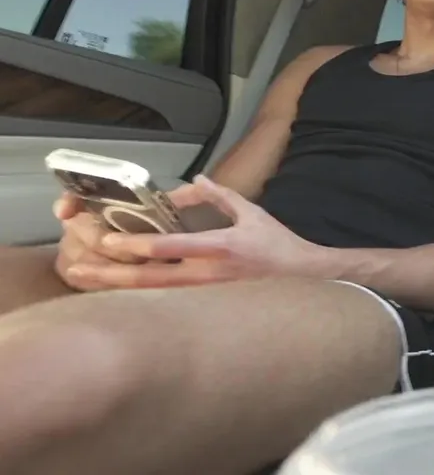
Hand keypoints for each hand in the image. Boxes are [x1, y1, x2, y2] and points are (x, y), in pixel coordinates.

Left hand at [65, 176, 326, 288]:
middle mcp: (207, 276)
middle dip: (111, 275)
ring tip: (83, 282)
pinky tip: (110, 295)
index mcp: (221, 248)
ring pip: (150, 296)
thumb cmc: (277, 246)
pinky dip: (133, 298)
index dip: (140, 245)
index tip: (112, 240)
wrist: (302, 282)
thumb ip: (220, 195)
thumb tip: (193, 180)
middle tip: (78, 269)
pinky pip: (161, 303)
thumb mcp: (252, 213)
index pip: (173, 248)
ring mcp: (203, 296)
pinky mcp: (202, 307)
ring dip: (114, 290)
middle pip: (150, 279)